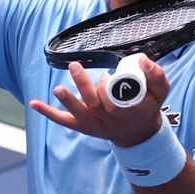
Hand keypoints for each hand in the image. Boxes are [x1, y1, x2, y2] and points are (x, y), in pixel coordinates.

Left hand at [29, 56, 170, 147]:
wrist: (139, 134)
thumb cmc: (147, 108)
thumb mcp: (160, 92)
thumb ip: (155, 75)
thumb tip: (142, 59)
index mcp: (126, 113)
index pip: (115, 100)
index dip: (108, 87)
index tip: (107, 74)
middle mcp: (108, 122)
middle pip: (95, 105)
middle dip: (84, 86)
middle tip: (75, 67)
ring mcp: (95, 126)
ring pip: (79, 115)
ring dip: (67, 102)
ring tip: (58, 89)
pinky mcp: (84, 127)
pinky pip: (65, 121)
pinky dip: (49, 113)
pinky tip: (34, 103)